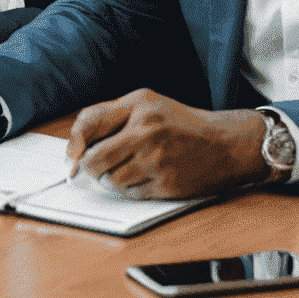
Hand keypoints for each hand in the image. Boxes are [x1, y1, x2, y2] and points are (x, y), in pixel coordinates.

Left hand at [65, 90, 266, 197]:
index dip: (74, 144)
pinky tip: (144, 178)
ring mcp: (157, 159)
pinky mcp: (168, 184)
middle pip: (94, 160)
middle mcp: (147, 131)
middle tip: (96, 168)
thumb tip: (76, 146)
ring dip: (112, 180)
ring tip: (128, 169)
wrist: (226, 144)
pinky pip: (131, 194)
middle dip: (90, 168)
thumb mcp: (147, 104)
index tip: (72, 157)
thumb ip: (110, 117)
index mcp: (139, 106)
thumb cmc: (181, 123)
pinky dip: (131, 190)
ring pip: (111, 180)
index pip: (89, 124)